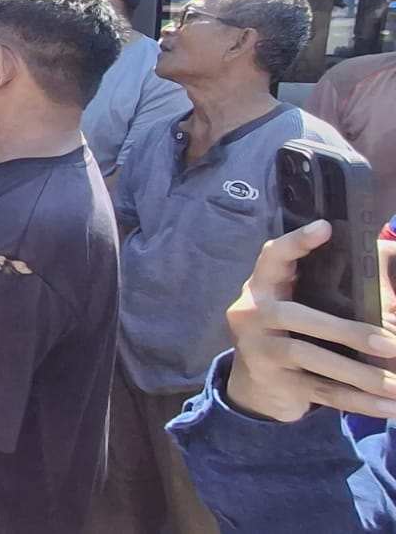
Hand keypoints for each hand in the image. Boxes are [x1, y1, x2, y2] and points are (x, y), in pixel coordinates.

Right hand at [226, 221, 395, 422]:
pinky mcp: (271, 381)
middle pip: (296, 316)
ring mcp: (258, 349)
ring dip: (361, 374)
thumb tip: (386, 265)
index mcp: (262, 287)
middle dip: (346, 331)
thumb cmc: (290, 334)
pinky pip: (319, 391)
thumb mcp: (298, 306)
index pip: (273, 257)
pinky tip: (389, 407)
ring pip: (311, 358)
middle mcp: (252, 314)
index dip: (296, 243)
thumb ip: (330, 288)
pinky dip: (358, 402)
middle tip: (390, 343)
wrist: (257, 386)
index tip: (326, 228)